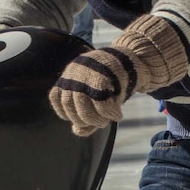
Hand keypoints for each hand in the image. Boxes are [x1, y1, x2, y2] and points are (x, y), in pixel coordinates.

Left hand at [48, 14, 188, 135]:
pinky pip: (102, 105)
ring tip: (106, 122)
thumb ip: (85, 113)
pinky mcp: (103, 78)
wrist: (133, 59)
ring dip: (96, 120)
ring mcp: (87, 75)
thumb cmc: (112, 80)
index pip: (56, 97)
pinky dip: (110, 115)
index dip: (65, 112)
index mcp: (69, 73)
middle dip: (84, 119)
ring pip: (84, 108)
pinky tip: (118, 116)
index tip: (79, 119)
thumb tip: (77, 130)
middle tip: (99, 123)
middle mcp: (74, 72)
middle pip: (70, 105)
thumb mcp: (95, 94)